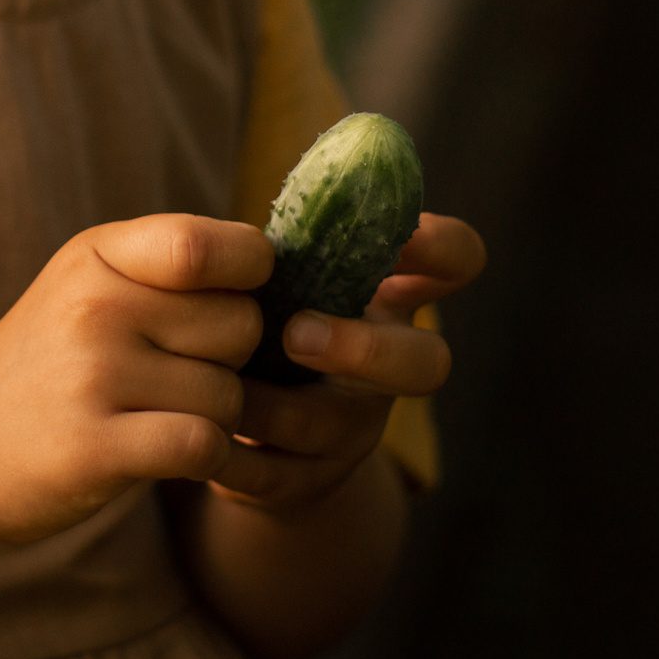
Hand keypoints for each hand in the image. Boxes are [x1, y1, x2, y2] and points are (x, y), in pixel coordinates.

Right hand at [0, 214, 270, 547]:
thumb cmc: (41, 367)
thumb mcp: (83, 286)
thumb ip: (167, 266)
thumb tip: (275, 263)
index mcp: (97, 255)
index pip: (215, 246)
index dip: (250, 275)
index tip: (231, 301)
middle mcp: (94, 307)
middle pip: (241, 325)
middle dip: (229, 359)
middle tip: (177, 375)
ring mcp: (92, 377)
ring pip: (230, 395)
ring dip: (213, 418)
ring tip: (157, 416)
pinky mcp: (95, 449)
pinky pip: (205, 446)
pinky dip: (204, 459)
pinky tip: (167, 455)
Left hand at [210, 212, 486, 513]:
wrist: (231, 423)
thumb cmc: (254, 313)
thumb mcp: (277, 270)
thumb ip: (295, 231)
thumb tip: (302, 178)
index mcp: (387, 297)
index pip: (456, 259)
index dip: (442, 246)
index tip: (399, 236)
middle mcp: (388, 367)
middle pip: (428, 362)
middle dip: (365, 348)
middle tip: (295, 333)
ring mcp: (355, 429)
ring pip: (341, 426)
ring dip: (277, 405)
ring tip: (223, 387)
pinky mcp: (306, 480)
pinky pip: (280, 477)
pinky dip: (238, 458)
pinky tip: (201, 438)